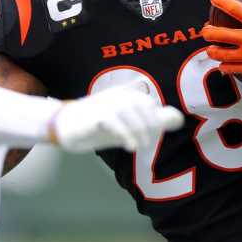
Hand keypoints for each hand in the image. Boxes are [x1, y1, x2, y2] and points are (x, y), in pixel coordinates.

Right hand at [49, 81, 183, 151]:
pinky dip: (126, 135)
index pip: (149, 104)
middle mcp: (117, 95)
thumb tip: (178, 118)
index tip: (153, 138)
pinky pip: (116, 122)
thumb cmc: (97, 125)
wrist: (64, 125)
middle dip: (150, 126)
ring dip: (139, 132)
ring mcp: (107, 103)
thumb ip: (149, 121)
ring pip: (131, 113)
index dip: (155, 121)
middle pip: (143, 106)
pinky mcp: (97, 114)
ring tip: (139, 147)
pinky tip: (130, 146)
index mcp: (125, 94)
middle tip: (148, 143)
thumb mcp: (126, 125)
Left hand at [201, 0, 241, 84]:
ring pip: (222, 55)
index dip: (221, 0)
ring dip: (213, 51)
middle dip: (208, 31)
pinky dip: (225, 66)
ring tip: (210, 48)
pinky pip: (234, 69)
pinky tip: (222, 65)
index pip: (234, 9)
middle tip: (206, 29)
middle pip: (219, 35)